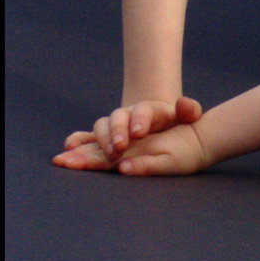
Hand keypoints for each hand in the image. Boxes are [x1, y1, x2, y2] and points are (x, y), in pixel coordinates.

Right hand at [54, 97, 204, 170]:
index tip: (138, 132)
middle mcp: (127, 115)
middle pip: (118, 118)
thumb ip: (190, 110)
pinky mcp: (103, 137)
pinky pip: (86, 137)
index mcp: (148, 110)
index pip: (143, 111)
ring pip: (100, 127)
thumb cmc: (174, 120)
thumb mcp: (187, 115)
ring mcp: (113, 125)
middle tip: (120, 147)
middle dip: (117, 132)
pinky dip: (77, 141)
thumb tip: (184, 104)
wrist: (160, 122)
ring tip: (103, 155)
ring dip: (99, 141)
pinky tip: (69, 148)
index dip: (139, 120)